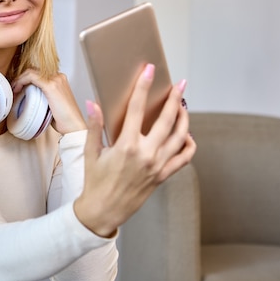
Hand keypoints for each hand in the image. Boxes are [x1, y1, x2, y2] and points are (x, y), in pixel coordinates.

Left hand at [11, 69, 85, 134]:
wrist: (73, 126)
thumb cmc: (64, 119)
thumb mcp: (52, 104)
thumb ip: (44, 96)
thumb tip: (30, 96)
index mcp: (60, 80)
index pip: (39, 73)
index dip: (26, 78)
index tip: (18, 88)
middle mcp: (58, 76)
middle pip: (34, 70)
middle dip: (21, 78)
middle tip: (14, 88)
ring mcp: (55, 79)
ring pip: (31, 71)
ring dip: (19, 79)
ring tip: (14, 90)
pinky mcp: (51, 85)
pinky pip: (31, 76)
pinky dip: (21, 81)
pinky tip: (17, 89)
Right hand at [74, 64, 195, 236]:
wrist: (104, 210)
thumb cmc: (95, 181)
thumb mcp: (91, 152)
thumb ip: (95, 126)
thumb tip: (93, 103)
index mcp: (126, 145)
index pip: (137, 108)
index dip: (143, 86)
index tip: (149, 71)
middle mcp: (146, 154)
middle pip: (166, 119)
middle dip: (174, 98)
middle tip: (179, 84)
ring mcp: (157, 165)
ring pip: (180, 137)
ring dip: (184, 118)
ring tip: (183, 106)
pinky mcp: (163, 176)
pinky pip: (184, 158)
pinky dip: (188, 145)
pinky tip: (185, 135)